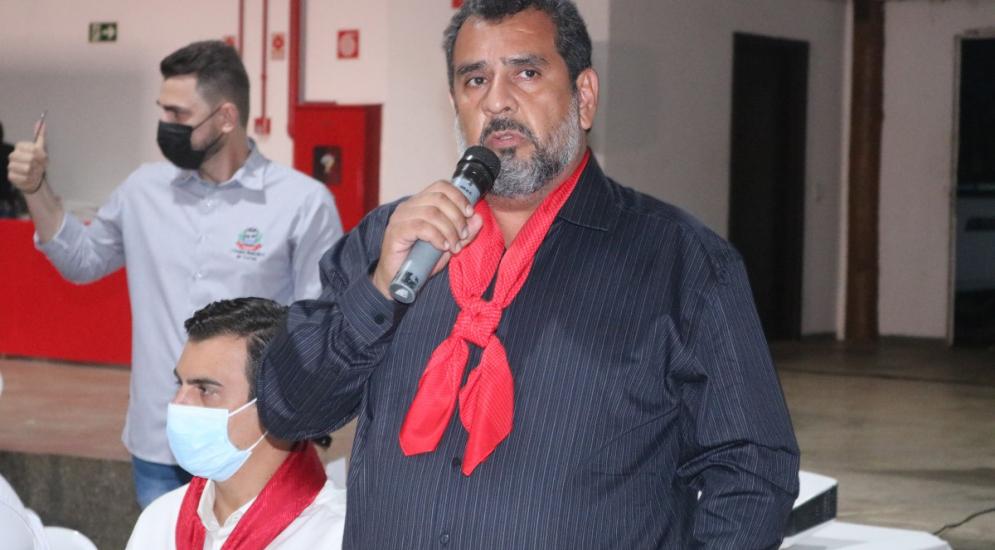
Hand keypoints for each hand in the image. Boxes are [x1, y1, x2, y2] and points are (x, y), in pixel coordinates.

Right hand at [7, 120, 47, 192]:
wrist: (34, 178)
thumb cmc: (38, 162)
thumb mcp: (41, 149)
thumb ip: (40, 136)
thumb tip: (41, 122)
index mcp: (20, 147)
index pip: (33, 148)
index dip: (40, 154)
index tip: (43, 157)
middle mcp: (13, 155)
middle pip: (31, 158)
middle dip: (39, 164)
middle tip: (39, 166)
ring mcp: (10, 166)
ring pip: (27, 168)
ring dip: (35, 172)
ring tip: (34, 172)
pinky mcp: (10, 176)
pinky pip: (24, 178)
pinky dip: (30, 179)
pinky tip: (29, 178)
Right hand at [372, 180, 483, 298]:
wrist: (397, 280)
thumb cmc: (420, 261)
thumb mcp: (448, 245)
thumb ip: (463, 233)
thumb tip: (478, 219)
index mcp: (420, 203)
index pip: (441, 186)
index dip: (459, 197)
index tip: (470, 214)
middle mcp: (408, 206)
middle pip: (439, 198)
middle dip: (457, 216)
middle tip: (463, 235)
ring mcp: (400, 218)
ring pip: (432, 212)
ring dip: (449, 230)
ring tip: (454, 246)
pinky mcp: (395, 232)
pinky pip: (421, 227)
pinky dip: (437, 236)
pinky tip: (443, 247)